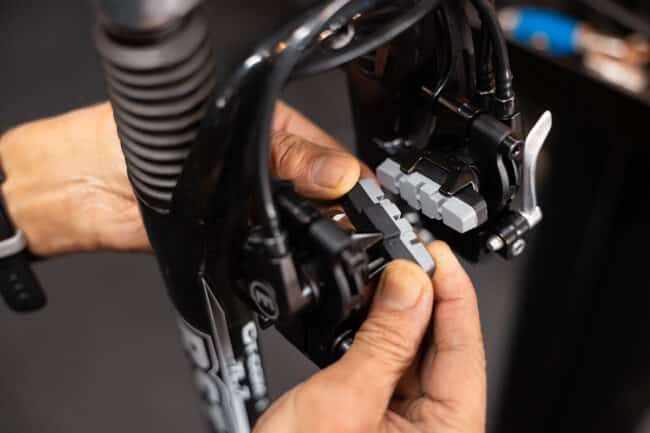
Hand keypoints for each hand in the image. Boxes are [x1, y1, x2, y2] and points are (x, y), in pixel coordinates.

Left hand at [0, 101, 362, 255]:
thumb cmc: (127, 140)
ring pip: (299, 226)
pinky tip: (297, 257)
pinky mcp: (233, 244)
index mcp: (264, 130)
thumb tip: (334, 173)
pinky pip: (270, 253)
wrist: (76, 189)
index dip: (348, 174)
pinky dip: (285, 259)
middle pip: (318, 193)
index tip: (367, 195)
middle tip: (356, 223)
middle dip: (339, 209)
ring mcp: (248, 209)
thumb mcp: (213, 134)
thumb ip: (278, 154)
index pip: (323, 151)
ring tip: (331, 241)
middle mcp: (260, 170)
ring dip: (315, 235)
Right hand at [255, 241, 485, 432]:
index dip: (453, 293)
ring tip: (384, 279)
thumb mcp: (344, 401)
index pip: (466, 351)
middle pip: (443, 351)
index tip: (437, 254)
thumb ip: (383, 339)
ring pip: (416, 357)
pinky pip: (392, 370)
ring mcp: (409, 430)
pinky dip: (380, 339)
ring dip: (399, 317)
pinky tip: (369, 314)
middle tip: (405, 257)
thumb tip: (409, 283)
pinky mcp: (382, 422)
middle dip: (423, 300)